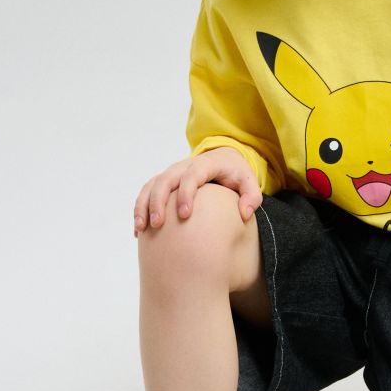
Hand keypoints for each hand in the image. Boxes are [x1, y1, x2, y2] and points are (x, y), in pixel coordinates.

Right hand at [133, 147, 261, 235]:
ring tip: (141, 229)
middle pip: (165, 180)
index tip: (184, 215)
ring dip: (143, 206)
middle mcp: (184, 166)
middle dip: (158, 202)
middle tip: (158, 225)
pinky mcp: (164, 182)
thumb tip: (244, 214)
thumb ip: (252, 197)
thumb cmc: (236, 174)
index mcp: (205, 164)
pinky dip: (140, 209)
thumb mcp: (250, 181)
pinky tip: (138, 231)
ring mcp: (172, 173)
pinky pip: (147, 192)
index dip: (185, 193)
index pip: (191, 176)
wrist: (223, 159)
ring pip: (151, 186)